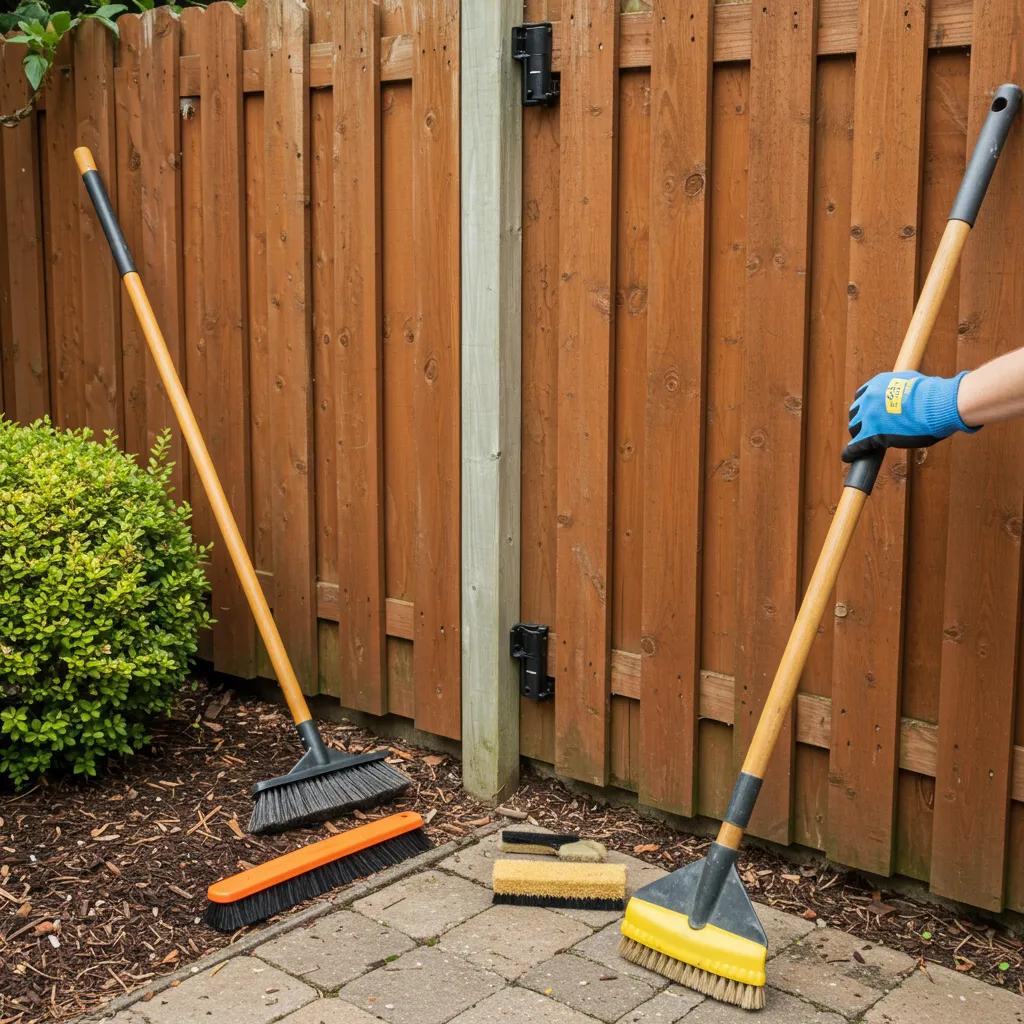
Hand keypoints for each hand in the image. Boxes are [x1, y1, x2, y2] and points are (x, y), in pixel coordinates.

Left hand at [842, 370, 978, 462]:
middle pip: (856, 412)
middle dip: (860, 420)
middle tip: (866, 429)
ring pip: (855, 428)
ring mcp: (868, 416)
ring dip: (858, 435)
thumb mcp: (914, 384)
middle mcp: (869, 398)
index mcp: (879, 383)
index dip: (866, 406)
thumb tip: (912, 395)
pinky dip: (851, 452)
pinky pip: (855, 446)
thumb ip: (905, 390)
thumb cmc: (935, 397)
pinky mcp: (871, 434)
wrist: (937, 405)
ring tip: (862, 444)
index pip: (864, 395)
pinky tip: (849, 457)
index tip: (868, 413)